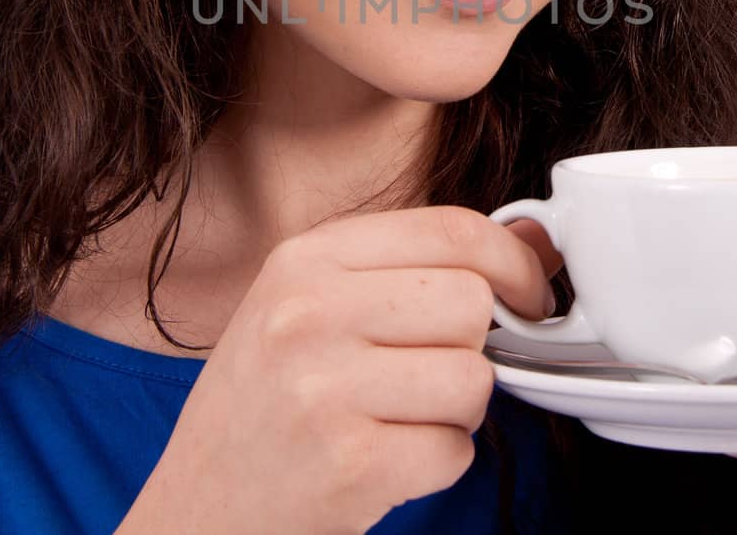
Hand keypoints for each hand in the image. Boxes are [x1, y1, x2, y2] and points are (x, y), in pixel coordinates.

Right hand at [135, 206, 553, 534]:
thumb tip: (538, 240)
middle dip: (469, 347)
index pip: (451, 229)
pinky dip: (435, 464)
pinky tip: (382, 460)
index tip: (529, 293)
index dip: (514, 260)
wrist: (198, 508)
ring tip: (395, 419)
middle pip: (471, 302)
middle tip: (424, 374)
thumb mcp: (308, 306)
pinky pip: (454, 451)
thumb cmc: (263, 405)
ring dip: (455, 411)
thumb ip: (412, 266)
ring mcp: (325, 389)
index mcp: (303, 260)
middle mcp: (308, 313)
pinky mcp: (350, 464)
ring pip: (473, 378)